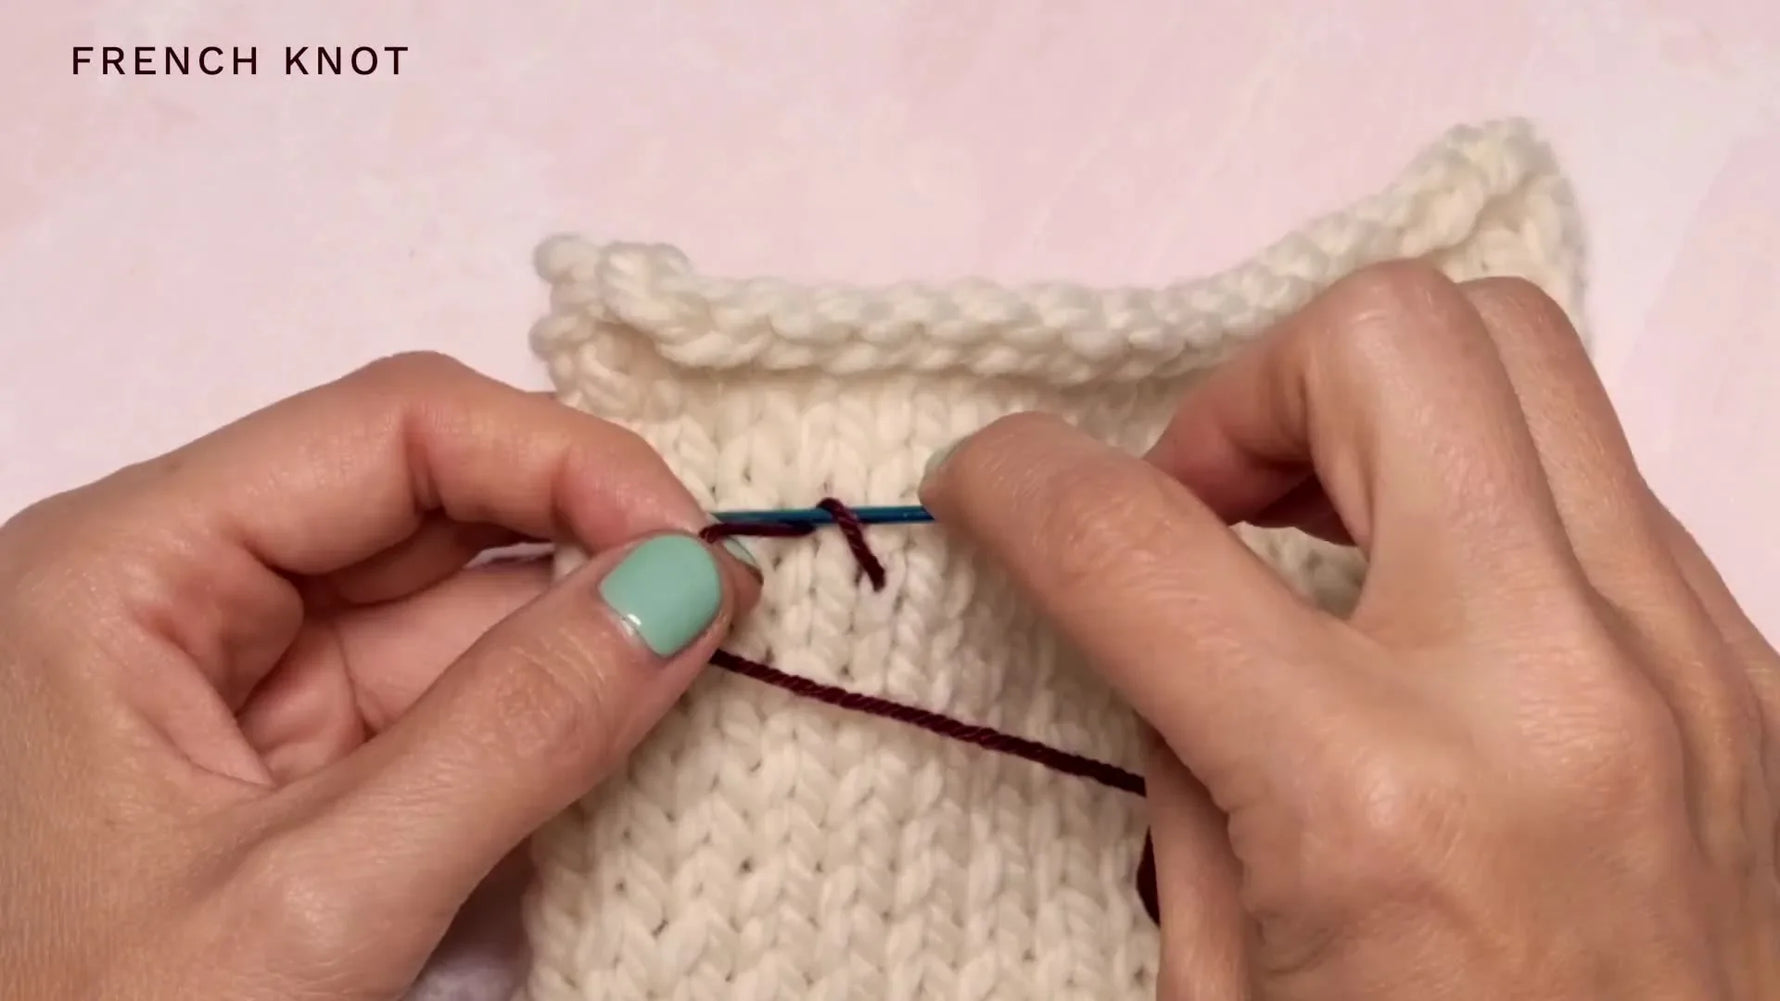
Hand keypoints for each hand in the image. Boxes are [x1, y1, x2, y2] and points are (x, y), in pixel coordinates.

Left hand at [0, 354, 757, 999]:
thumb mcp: (316, 899)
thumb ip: (517, 732)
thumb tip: (689, 588)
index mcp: (128, 570)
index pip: (391, 430)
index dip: (565, 463)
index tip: (699, 548)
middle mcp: (182, 596)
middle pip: (432, 507)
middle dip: (587, 550)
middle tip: (729, 614)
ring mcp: (241, 689)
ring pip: (455, 613)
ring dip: (578, 646)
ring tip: (705, 678)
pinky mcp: (293, 773)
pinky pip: (446, 707)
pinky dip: (541, 725)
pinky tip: (624, 735)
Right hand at [921, 263, 1779, 998]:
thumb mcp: (1230, 985)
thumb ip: (1185, 765)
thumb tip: (1160, 620)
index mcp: (1378, 801)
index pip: (1133, 537)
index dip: (1015, 478)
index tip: (988, 482)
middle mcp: (1558, 688)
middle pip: (1387, 337)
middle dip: (1243, 388)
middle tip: (1201, 511)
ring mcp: (1693, 663)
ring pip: (1520, 352)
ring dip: (1371, 409)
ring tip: (1313, 533)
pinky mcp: (1758, 670)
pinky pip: (1599, 481)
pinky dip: (1478, 493)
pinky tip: (1433, 616)